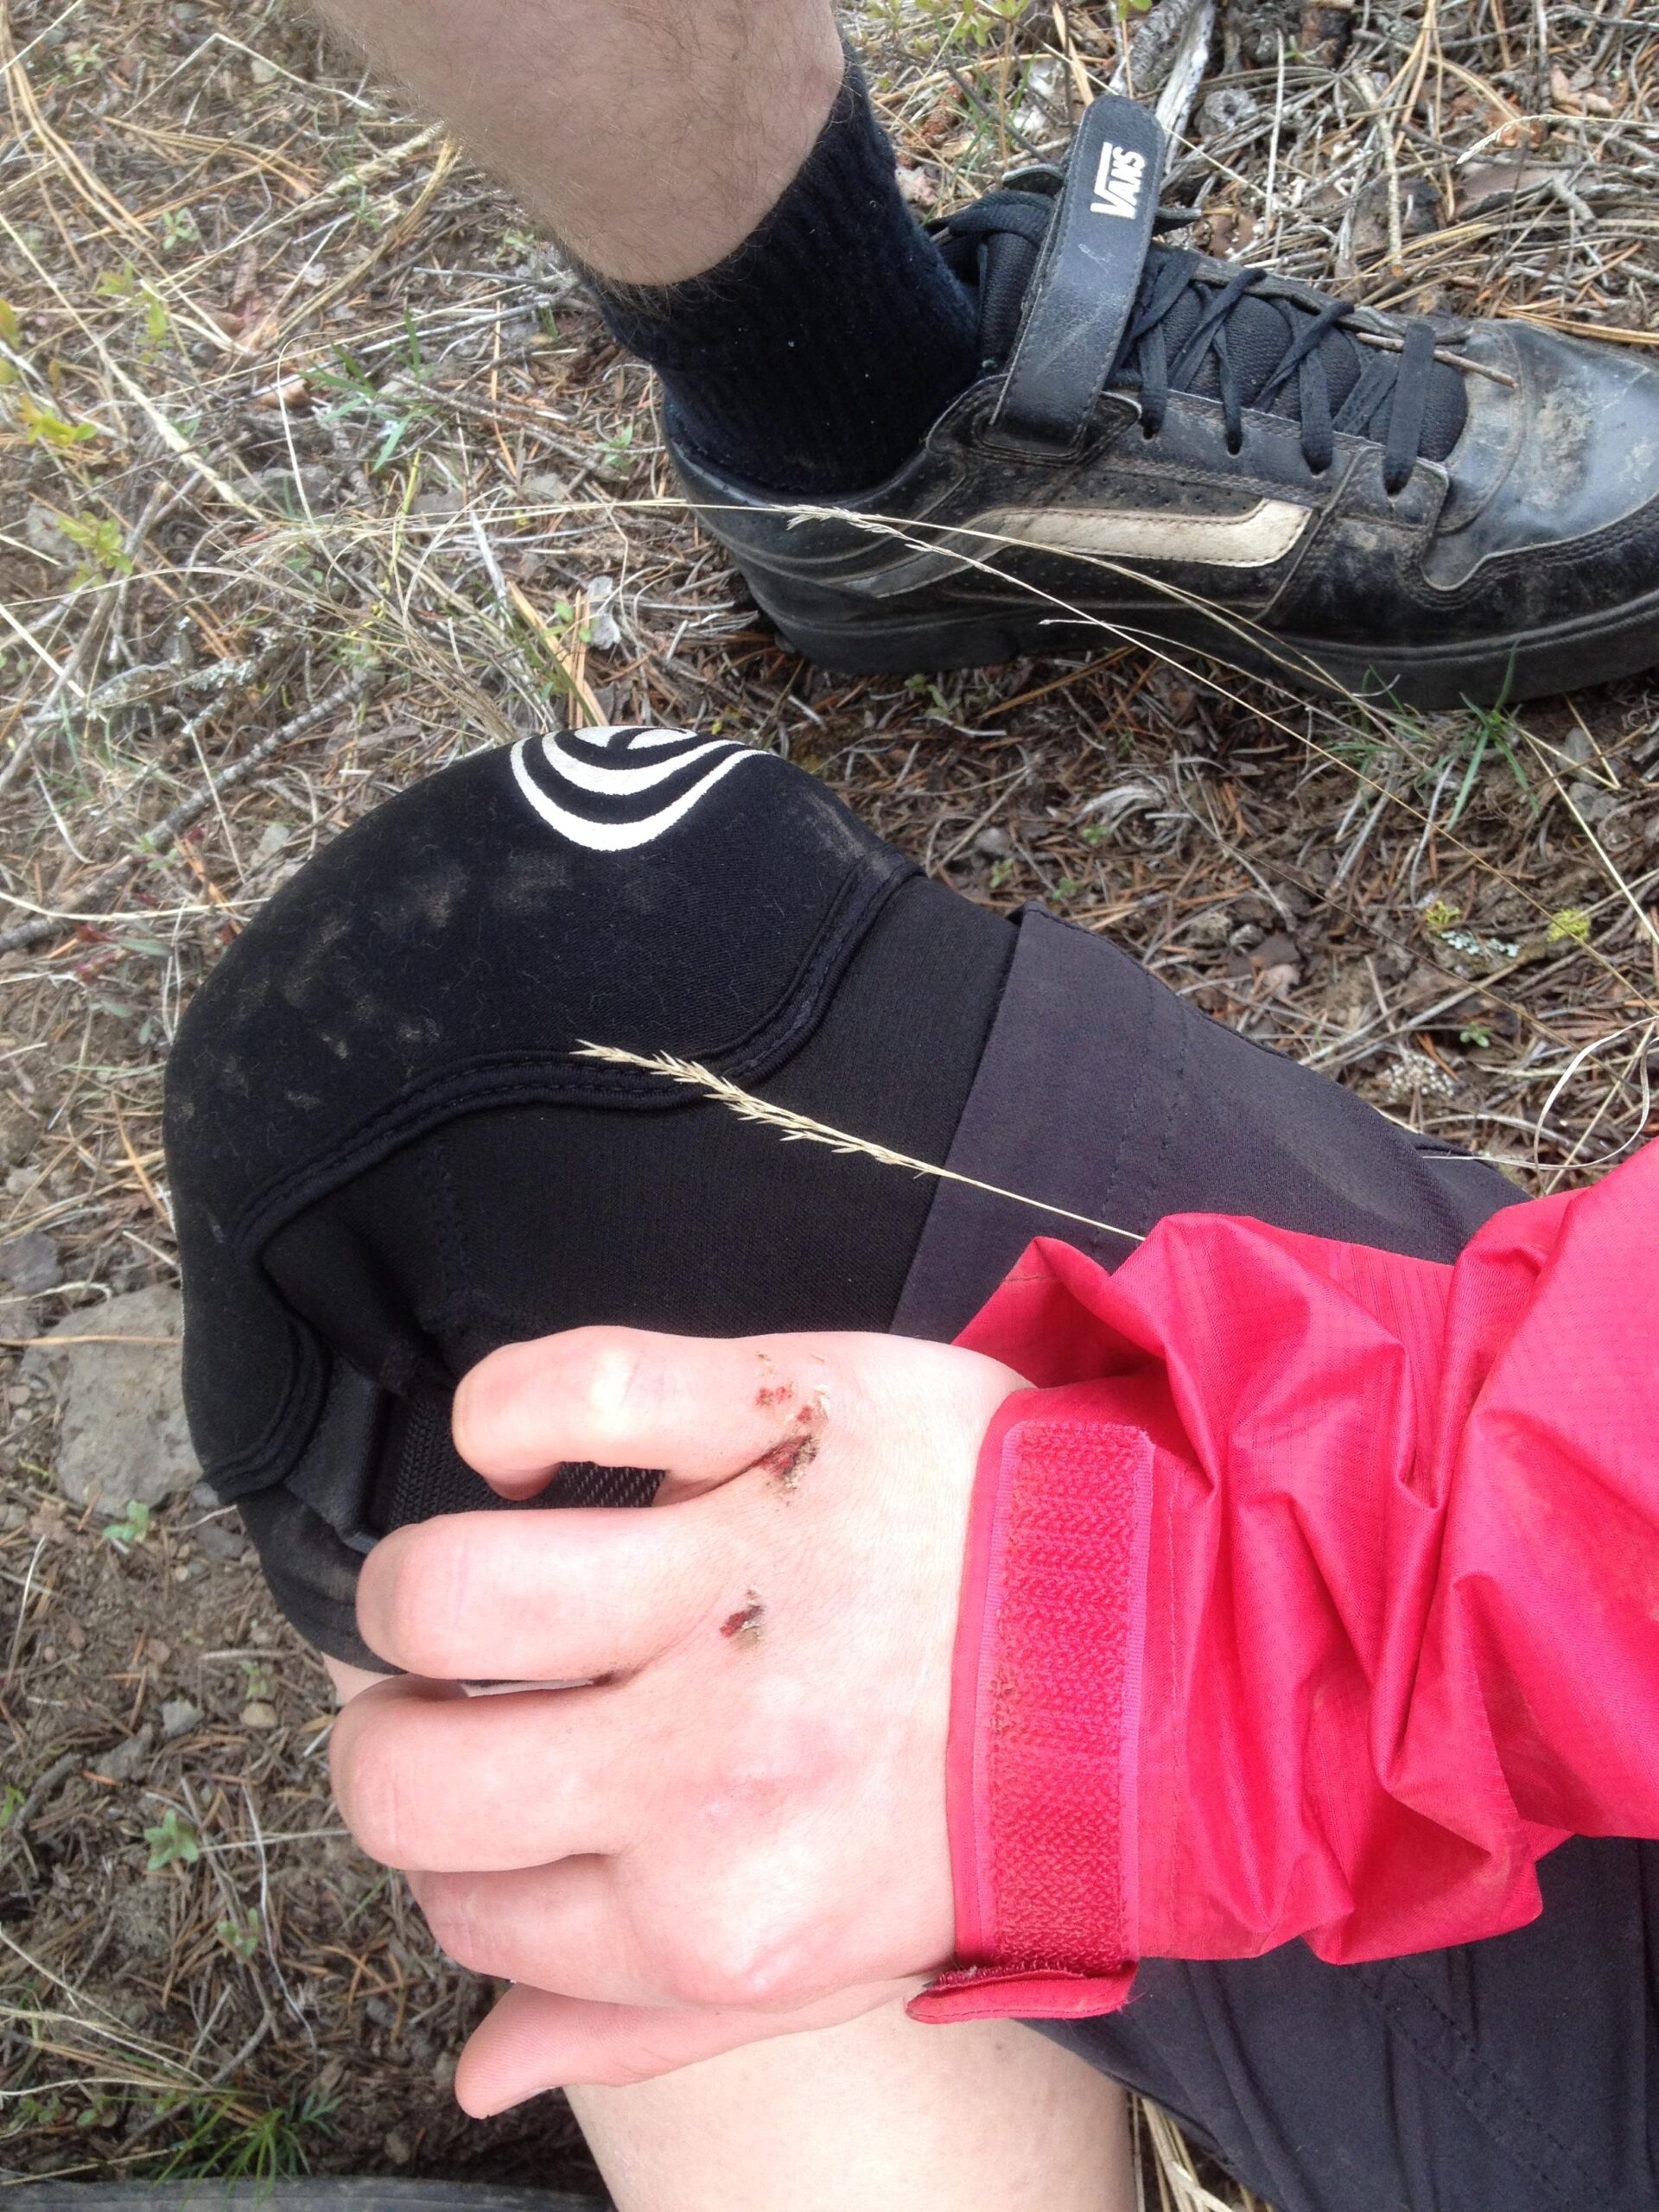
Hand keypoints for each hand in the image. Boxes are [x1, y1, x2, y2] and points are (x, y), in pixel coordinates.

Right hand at [329, 1325, 1023, 2110]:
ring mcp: (741, 1579)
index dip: (451, 1849)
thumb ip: (646, 2021)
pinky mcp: (776, 1418)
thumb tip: (477, 2070)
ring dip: (419, 1583)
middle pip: (405, 1771)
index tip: (494, 1793)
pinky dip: (507, 1410)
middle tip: (447, 1688)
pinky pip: (568, 1387)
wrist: (1170, 1637)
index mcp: (717, 1915)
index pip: (463, 1904)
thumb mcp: (838, 1960)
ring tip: (488, 1572)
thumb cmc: (992, 1799)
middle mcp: (710, 1766)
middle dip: (387, 1732)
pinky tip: (536, 1452)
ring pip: (446, 1589)